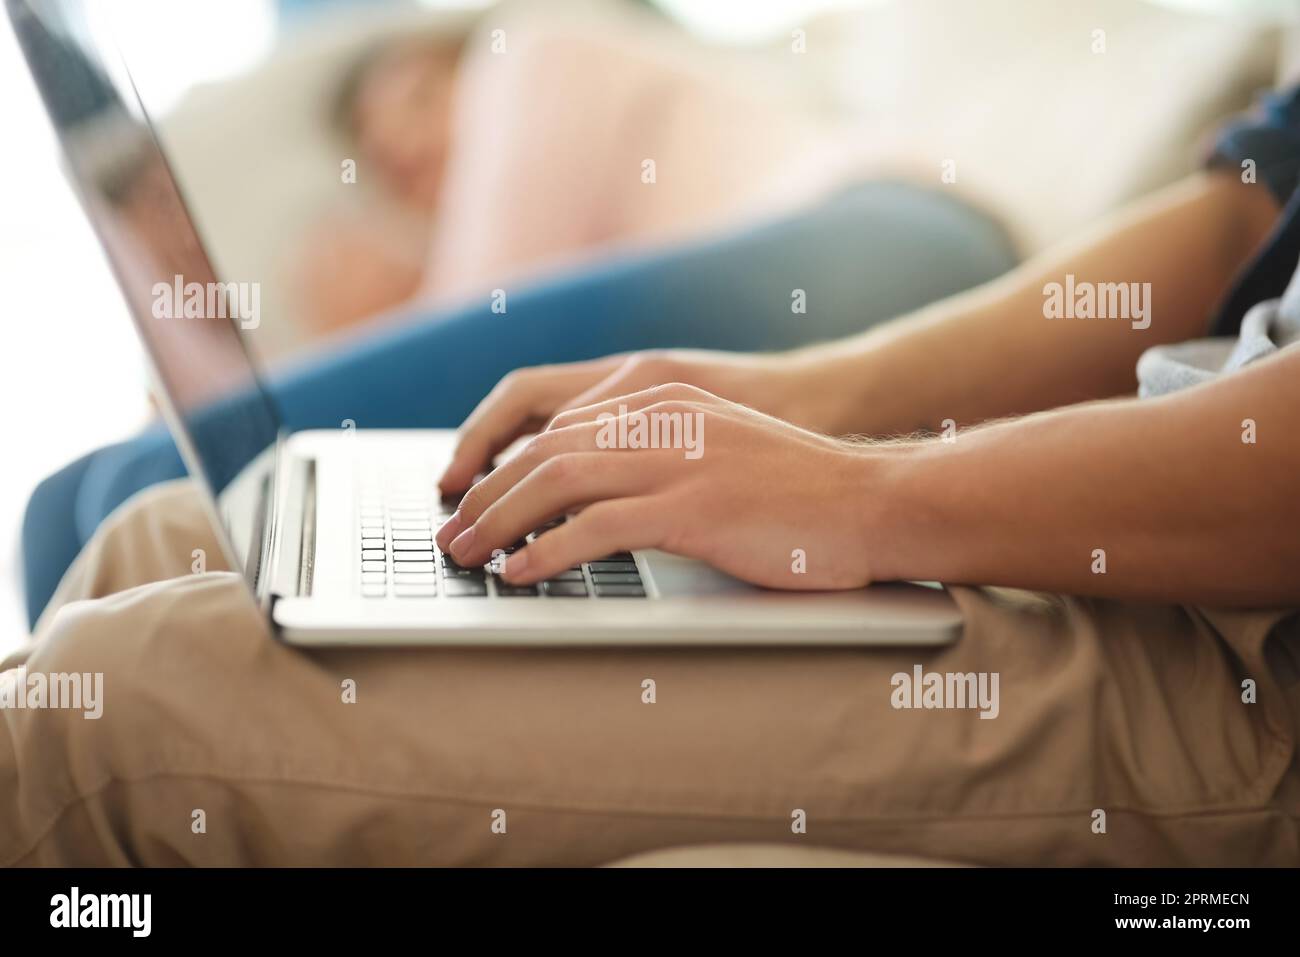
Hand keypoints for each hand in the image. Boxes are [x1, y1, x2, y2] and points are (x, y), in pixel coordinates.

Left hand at [434, 384, 881, 589]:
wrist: (876, 501)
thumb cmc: (801, 491)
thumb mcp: (718, 449)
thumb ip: (658, 454)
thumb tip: (591, 496)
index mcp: (663, 399)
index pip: (555, 424)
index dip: (500, 463)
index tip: (470, 498)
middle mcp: (663, 418)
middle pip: (544, 450)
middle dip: (485, 496)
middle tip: (453, 537)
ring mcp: (679, 459)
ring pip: (557, 481)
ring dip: (500, 522)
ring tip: (468, 558)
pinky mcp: (696, 506)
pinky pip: (598, 527)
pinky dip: (548, 551)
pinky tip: (522, 574)